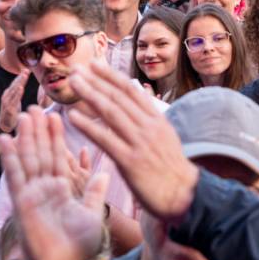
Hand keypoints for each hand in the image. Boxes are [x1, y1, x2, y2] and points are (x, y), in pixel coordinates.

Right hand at [0, 70, 30, 133]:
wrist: (4, 125)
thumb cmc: (11, 112)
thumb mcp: (15, 101)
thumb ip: (17, 93)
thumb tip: (21, 85)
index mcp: (8, 94)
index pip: (15, 83)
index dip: (20, 76)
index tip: (27, 69)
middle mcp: (6, 96)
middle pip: (14, 85)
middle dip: (20, 77)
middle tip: (26, 70)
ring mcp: (7, 102)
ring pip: (14, 90)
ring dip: (19, 82)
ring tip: (24, 76)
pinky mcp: (9, 109)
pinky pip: (14, 100)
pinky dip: (17, 94)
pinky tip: (21, 88)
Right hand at [0, 108, 109, 259]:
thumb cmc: (75, 245)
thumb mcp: (92, 214)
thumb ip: (95, 193)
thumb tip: (104, 173)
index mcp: (61, 188)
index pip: (58, 157)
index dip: (56, 137)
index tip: (56, 115)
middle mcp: (45, 187)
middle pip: (41, 153)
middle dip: (39, 130)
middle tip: (36, 106)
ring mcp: (32, 193)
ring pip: (28, 159)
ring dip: (26, 137)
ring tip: (24, 115)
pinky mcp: (22, 202)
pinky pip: (16, 176)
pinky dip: (11, 158)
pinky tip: (7, 140)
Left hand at [66, 62, 198, 221]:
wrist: (185, 194)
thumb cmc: (172, 168)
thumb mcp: (166, 136)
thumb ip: (150, 117)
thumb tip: (139, 95)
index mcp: (157, 120)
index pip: (131, 91)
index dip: (111, 76)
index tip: (95, 65)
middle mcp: (149, 127)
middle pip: (118, 98)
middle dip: (96, 82)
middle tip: (76, 70)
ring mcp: (140, 143)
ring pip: (111, 113)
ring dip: (90, 96)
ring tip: (73, 84)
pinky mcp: (130, 162)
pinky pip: (106, 140)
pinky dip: (88, 126)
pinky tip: (73, 117)